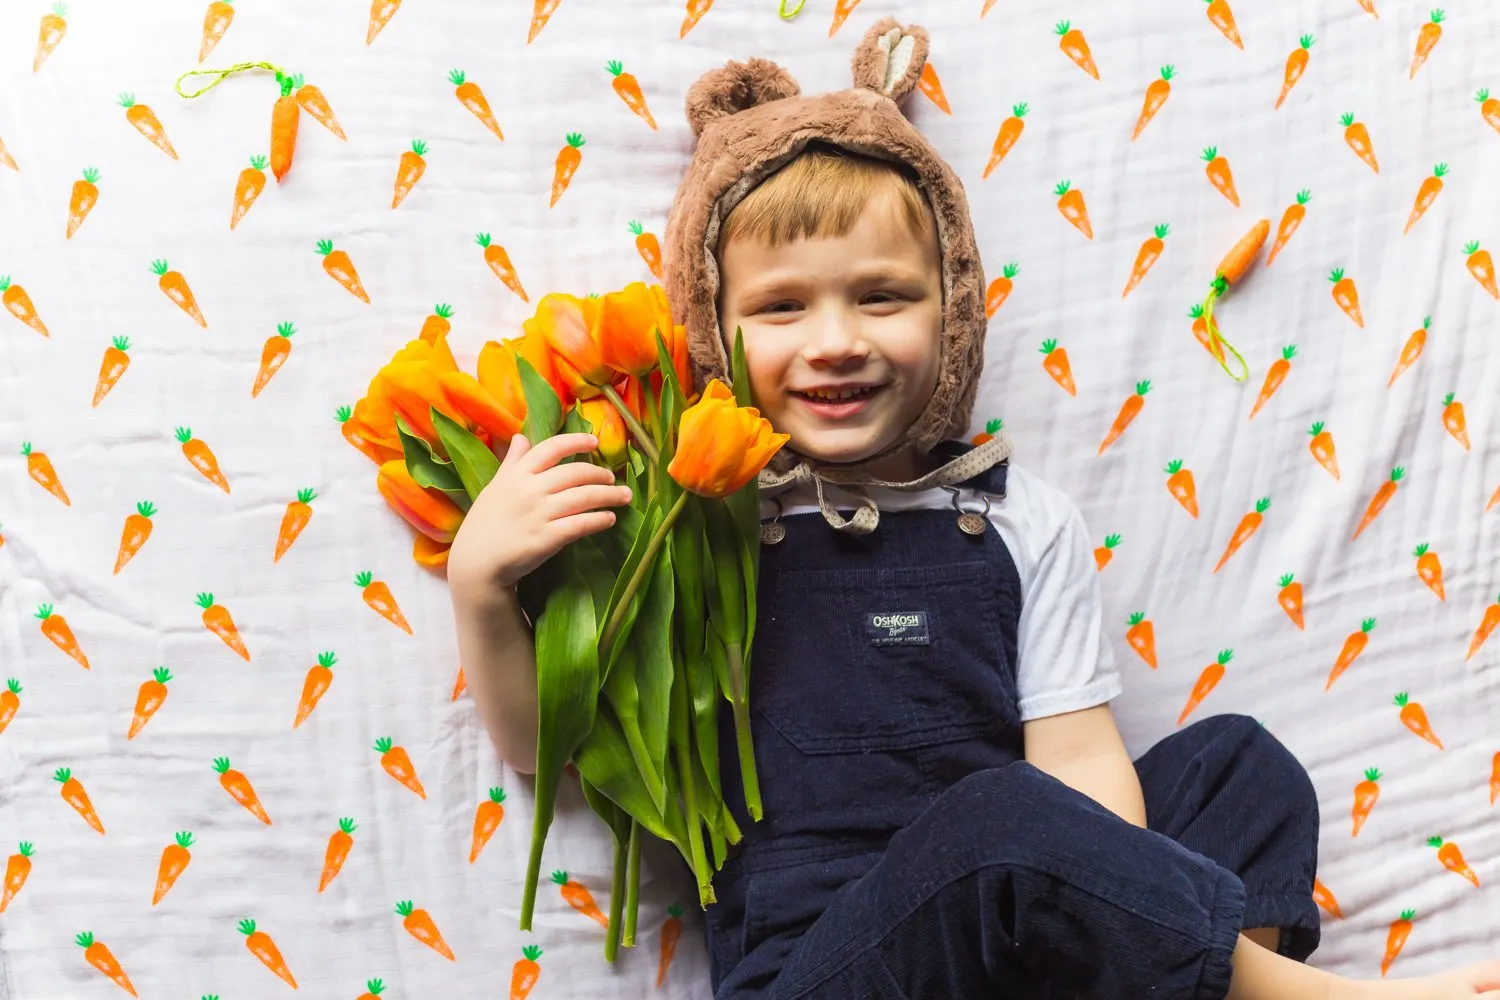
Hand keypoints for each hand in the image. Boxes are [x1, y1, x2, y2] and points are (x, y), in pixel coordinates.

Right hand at [447, 432, 631, 592]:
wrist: (477, 562)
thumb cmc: (486, 523)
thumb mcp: (495, 486)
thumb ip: (512, 462)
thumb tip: (521, 437)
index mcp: (517, 474)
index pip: (551, 448)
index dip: (576, 442)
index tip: (595, 442)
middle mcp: (530, 490)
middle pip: (575, 472)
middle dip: (600, 474)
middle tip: (612, 478)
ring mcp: (539, 514)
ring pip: (584, 497)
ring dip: (609, 495)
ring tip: (623, 496)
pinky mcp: (547, 538)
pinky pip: (581, 523)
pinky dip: (600, 519)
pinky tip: (610, 518)